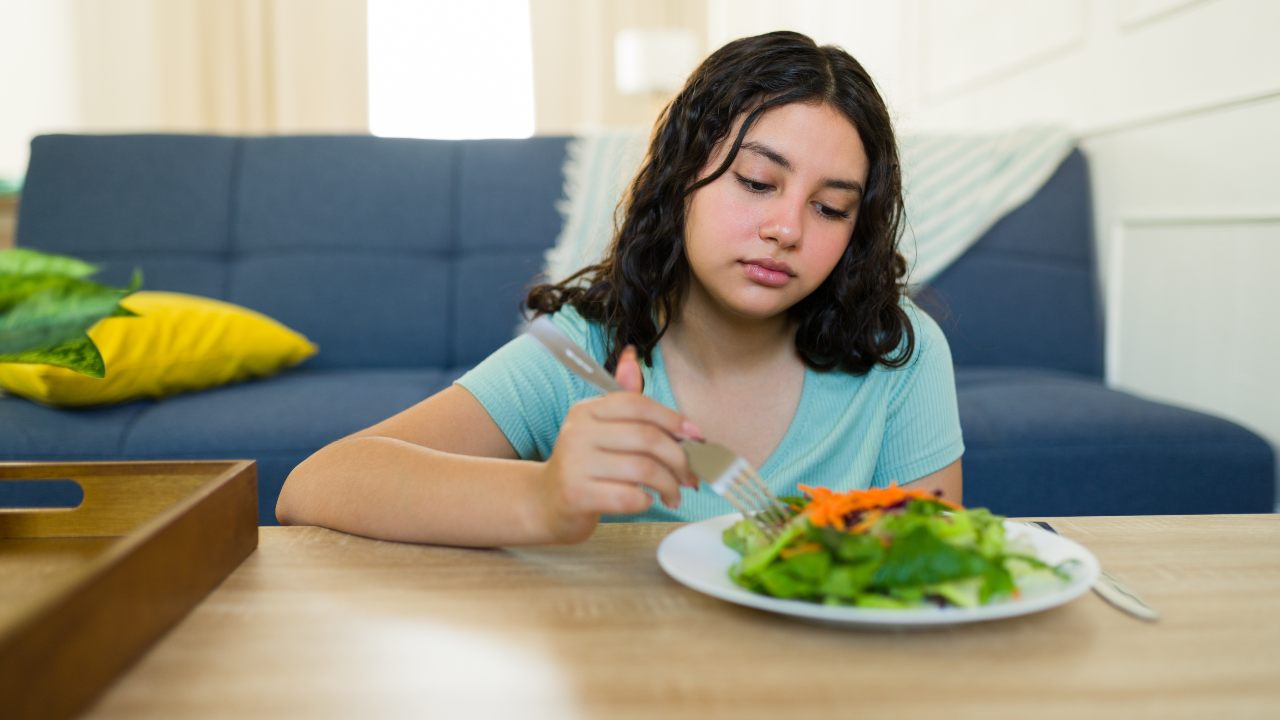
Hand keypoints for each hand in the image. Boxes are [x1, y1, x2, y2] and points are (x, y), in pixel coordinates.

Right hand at [536, 345, 702, 542]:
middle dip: (679, 459)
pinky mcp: (577, 496)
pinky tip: (646, 501)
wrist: (546, 503)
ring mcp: (576, 464)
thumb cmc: (584, 464)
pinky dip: (647, 501)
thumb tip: (631, 355)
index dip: (672, 419)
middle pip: (646, 438)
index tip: (695, 436)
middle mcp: (578, 432)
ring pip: (643, 469)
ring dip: (669, 485)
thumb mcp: (599, 427)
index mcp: (587, 410)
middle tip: (690, 476)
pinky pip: (629, 497)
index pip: (637, 404)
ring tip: (674, 494)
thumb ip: (622, 398)